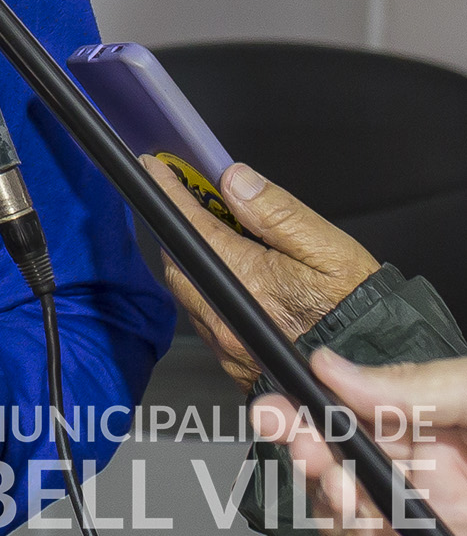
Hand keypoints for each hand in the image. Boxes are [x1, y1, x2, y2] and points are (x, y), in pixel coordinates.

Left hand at [144, 157, 376, 389]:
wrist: (380, 362)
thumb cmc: (360, 308)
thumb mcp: (329, 249)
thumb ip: (277, 213)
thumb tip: (236, 181)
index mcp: (248, 283)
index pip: (190, 227)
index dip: (169, 193)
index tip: (154, 169)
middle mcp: (228, 319)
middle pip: (178, 262)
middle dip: (177, 227)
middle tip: (185, 198)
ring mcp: (228, 347)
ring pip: (187, 293)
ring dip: (191, 262)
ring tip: (212, 236)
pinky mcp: (235, 366)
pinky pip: (205, 322)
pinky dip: (206, 295)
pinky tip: (229, 281)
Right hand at [256, 349, 466, 535]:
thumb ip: (422, 386)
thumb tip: (338, 370)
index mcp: (433, 433)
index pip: (350, 418)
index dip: (306, 409)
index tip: (280, 397)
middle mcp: (426, 483)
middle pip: (337, 472)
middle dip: (301, 450)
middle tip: (287, 430)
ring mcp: (433, 533)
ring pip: (350, 524)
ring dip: (327, 500)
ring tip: (330, 474)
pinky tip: (367, 522)